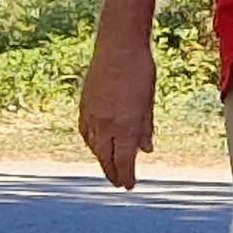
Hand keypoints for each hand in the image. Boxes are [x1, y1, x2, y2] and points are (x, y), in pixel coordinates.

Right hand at [77, 30, 158, 188]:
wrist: (118, 47)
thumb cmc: (140, 71)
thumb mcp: (148, 102)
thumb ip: (145, 129)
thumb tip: (145, 150)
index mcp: (126, 126)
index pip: (124, 161)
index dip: (127, 176)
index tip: (129, 186)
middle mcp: (106, 124)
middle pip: (106, 158)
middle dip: (113, 173)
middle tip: (119, 183)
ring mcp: (92, 115)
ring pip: (94, 146)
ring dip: (102, 159)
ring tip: (108, 167)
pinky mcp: (84, 105)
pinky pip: (85, 132)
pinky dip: (91, 143)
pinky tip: (95, 145)